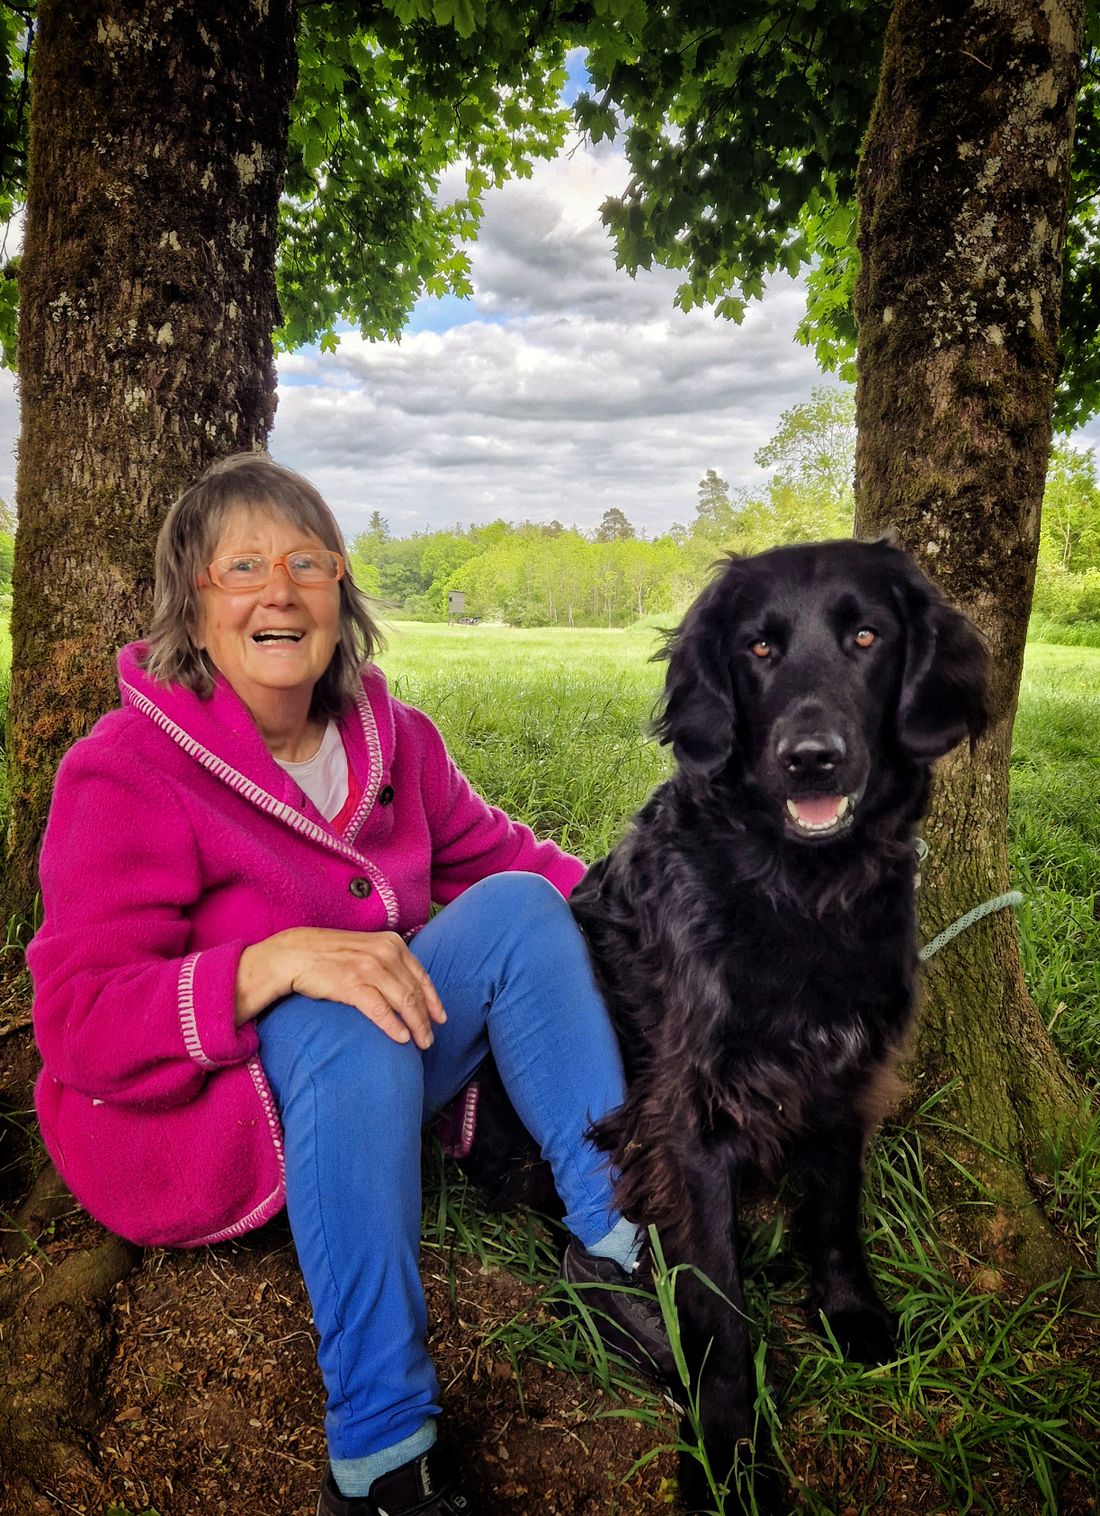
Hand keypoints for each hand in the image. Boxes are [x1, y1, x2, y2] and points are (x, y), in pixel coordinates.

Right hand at [236, 928, 445, 1048]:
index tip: (441, 1018)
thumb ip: (388, 962)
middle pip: (415, 992)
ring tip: (421, 1043)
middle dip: (426, 1019)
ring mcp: (369, 968)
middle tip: (430, 1039)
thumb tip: (408, 986)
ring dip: (416, 1026)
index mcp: (392, 944)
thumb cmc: (332, 954)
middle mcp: (385, 953)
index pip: (421, 976)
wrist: (295, 953)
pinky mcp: (352, 984)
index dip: (434, 1000)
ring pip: (403, 1002)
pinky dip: (393, 1026)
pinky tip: (402, 1038)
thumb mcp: (367, 949)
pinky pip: (380, 1009)